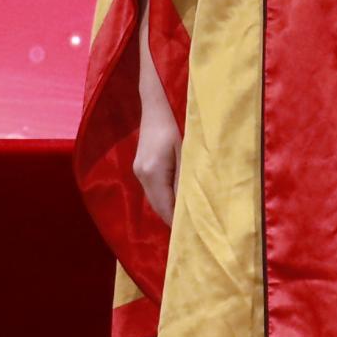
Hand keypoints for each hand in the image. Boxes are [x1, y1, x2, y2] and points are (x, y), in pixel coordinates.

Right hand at [132, 75, 180, 226]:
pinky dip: (167, 195)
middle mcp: (141, 174)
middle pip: (158, 206)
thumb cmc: (178, 120)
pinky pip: (155, 187)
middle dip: (175, 219)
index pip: (165, 209)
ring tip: (190, 218)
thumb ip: (187, 178)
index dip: (179, 225)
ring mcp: (140, 169)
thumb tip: (191, 206)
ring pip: (156, 197)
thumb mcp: (188, 149)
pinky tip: (181, 197)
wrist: (159, 99)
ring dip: (171, 207)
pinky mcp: (143, 163)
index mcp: (152, 173)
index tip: (195, 237)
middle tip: (196, 231)